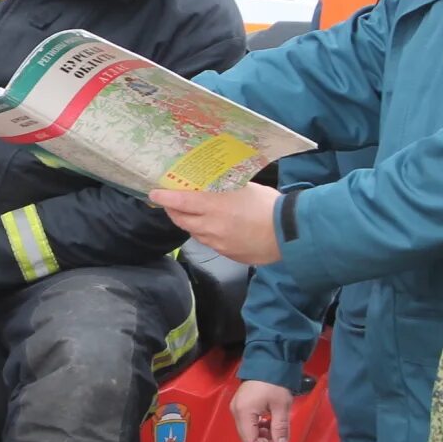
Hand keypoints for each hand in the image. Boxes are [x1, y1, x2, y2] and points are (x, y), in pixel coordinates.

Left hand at [149, 184, 283, 264]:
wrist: (288, 234)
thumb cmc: (269, 205)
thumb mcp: (245, 188)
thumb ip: (224, 189)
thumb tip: (213, 187)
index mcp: (215, 206)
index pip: (181, 201)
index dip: (165, 197)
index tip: (154, 193)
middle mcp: (211, 226)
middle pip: (181, 220)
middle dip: (173, 211)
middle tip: (171, 202)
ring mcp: (218, 243)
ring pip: (194, 232)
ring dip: (190, 222)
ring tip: (192, 213)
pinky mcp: (226, 254)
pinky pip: (210, 242)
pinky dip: (207, 233)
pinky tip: (215, 227)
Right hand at [230, 380, 293, 441]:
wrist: (268, 362)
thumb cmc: (274, 383)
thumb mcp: (281, 406)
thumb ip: (280, 428)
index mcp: (244, 413)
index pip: (250, 441)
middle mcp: (236, 412)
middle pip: (247, 438)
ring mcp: (236, 408)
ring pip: (247, 431)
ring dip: (261, 436)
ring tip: (276, 432)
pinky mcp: (240, 405)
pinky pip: (247, 423)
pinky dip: (258, 427)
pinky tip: (269, 424)